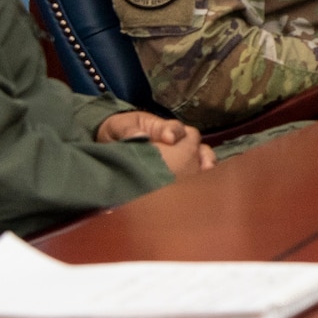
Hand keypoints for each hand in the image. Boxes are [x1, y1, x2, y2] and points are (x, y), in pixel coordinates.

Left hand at [96, 110, 215, 176]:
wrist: (111, 144)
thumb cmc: (119, 131)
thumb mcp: (120, 126)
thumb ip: (128, 130)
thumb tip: (139, 137)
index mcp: (163, 128)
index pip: (175, 128)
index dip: (174, 133)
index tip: (168, 139)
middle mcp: (177, 142)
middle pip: (196, 145)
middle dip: (202, 154)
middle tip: (203, 165)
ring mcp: (178, 157)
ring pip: (199, 160)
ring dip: (204, 168)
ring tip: (206, 178)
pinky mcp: (175, 173)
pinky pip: (189, 176)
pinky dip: (195, 182)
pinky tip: (196, 191)